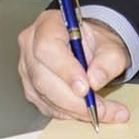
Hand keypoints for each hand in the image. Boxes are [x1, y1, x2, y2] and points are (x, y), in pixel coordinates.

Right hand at [15, 9, 130, 122]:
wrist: (89, 50)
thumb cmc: (95, 43)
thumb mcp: (111, 47)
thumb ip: (108, 61)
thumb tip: (95, 80)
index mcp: (48, 25)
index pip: (47, 47)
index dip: (65, 70)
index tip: (86, 88)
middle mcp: (31, 45)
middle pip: (43, 77)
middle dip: (73, 99)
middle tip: (101, 109)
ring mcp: (27, 68)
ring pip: (44, 95)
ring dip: (74, 109)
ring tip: (103, 113)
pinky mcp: (30, 88)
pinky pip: (46, 106)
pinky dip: (68, 113)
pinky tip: (88, 113)